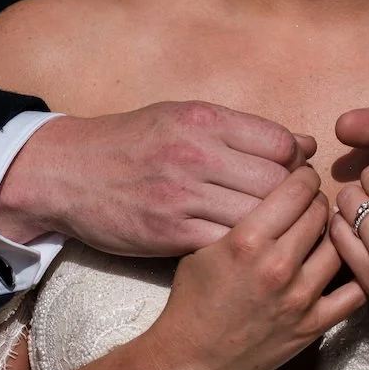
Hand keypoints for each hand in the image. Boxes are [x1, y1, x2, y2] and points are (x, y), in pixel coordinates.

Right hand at [0, 104, 316, 254]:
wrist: (64, 173)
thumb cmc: (129, 144)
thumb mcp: (182, 118)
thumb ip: (243, 131)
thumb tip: (304, 145)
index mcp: (203, 120)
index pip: (280, 144)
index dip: (296, 165)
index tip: (293, 179)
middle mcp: (196, 154)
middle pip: (277, 184)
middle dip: (293, 202)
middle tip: (292, 214)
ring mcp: (182, 197)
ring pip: (257, 218)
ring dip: (273, 231)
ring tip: (275, 235)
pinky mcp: (170, 234)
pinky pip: (226, 244)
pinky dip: (242, 250)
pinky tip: (244, 251)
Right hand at [152, 165, 363, 369]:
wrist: (192, 358)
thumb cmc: (193, 301)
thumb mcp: (204, 248)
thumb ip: (240, 219)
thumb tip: (273, 194)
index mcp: (248, 240)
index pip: (296, 190)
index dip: (303, 177)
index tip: (302, 178)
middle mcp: (278, 265)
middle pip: (319, 213)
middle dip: (317, 201)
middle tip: (312, 203)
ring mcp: (300, 297)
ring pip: (339, 246)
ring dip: (334, 234)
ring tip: (324, 233)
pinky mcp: (313, 325)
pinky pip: (354, 293)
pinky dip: (354, 276)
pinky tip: (345, 267)